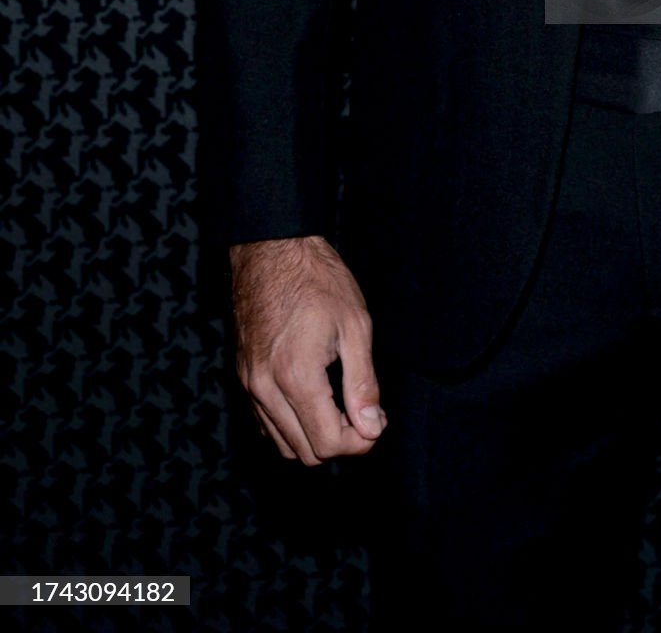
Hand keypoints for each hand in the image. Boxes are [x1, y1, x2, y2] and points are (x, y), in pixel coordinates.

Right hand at [229, 234, 385, 463]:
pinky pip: (265, 423)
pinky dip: (291, 426)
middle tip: (363, 414)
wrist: (272, 249)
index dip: (360, 441)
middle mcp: (265, 388)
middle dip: (339, 442)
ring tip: (340, 406)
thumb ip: (363, 383)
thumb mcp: (355, 325)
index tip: (376, 422)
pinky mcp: (243, 376)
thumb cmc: (318, 280)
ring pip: (282, 443)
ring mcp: (250, 383)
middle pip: (304, 452)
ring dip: (314, 437)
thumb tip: (372, 428)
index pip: (327, 443)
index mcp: (296, 376)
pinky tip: (314, 400)